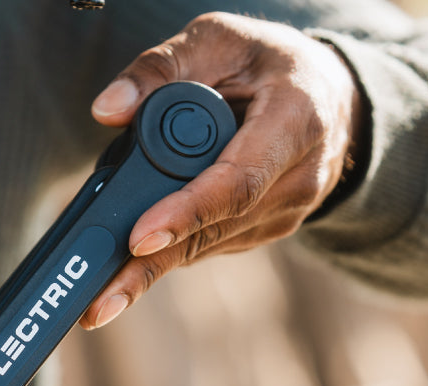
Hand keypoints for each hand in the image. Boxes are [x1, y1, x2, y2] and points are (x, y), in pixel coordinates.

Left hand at [80, 12, 364, 328]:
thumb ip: (160, 67)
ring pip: (204, 248)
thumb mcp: (220, 40)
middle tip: (98, 304)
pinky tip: (128, 263)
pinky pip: (207, 246)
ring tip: (97, 299)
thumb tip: (106, 109)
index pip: (237, 182)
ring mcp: (283, 215)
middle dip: (150, 268)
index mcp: (295, 121)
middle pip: (212, 232)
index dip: (186, 213)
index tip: (139, 238)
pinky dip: (168, 251)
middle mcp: (297, 179)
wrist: (331, 100)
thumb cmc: (268, 64)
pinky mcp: (263, 232)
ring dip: (148, 271)